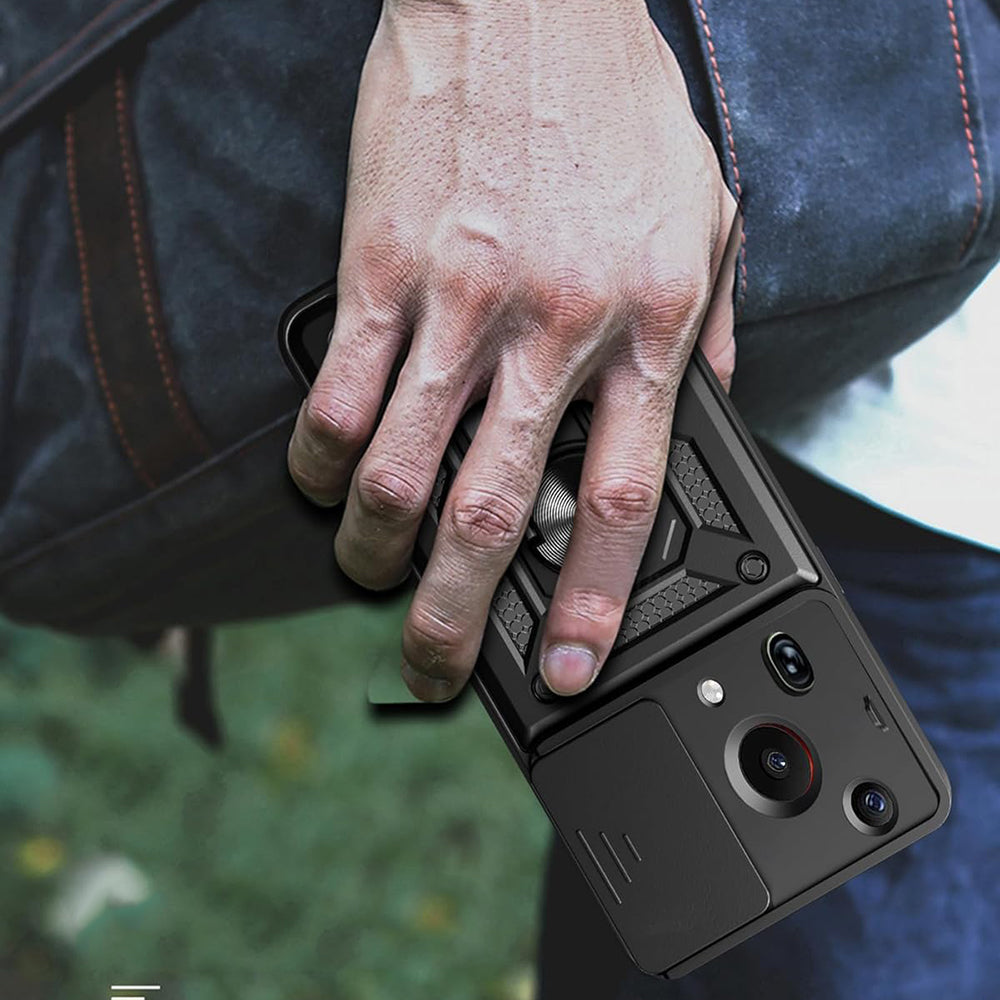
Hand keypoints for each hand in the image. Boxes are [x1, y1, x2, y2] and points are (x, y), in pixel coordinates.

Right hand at [287, 0, 739, 700]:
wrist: (524, 1)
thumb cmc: (615, 108)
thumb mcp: (710, 216)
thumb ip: (720, 327)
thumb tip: (718, 406)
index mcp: (649, 325)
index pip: (622, 500)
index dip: (595, 602)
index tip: (569, 663)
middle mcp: (554, 328)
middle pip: (495, 515)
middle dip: (457, 617)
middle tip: (436, 667)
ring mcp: (459, 303)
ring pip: (397, 473)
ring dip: (371, 552)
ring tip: (370, 575)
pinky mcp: (381, 270)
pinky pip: (336, 394)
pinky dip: (318, 460)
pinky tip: (324, 480)